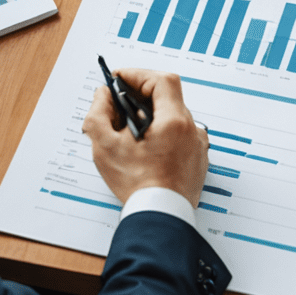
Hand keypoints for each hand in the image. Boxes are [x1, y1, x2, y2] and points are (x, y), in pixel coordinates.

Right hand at [83, 69, 209, 207]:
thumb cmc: (137, 187)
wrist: (160, 219)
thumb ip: (99, 114)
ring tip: (128, 131)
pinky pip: (179, 135)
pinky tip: (145, 148)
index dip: (138, 75)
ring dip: (151, 116)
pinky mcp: (197, 160)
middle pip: (166, 98)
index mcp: (175, 121)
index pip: (161, 80)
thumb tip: (103, 96)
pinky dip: (162, 134)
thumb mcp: (105, 148)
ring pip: (172, 117)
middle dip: (140, 96)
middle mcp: (191, 129)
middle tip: (119, 105)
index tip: (120, 78)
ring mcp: (196, 145)